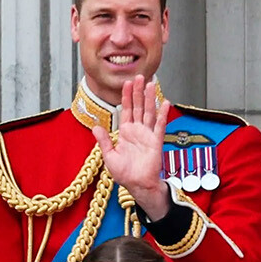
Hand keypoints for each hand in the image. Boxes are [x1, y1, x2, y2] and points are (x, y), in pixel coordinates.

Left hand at [92, 75, 170, 214]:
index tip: (127, 83)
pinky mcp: (156, 142)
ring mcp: (147, 135)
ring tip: (151, 84)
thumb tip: (95, 127)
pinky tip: (165, 103)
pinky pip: (159, 126)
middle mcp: (137, 131)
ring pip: (148, 112)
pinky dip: (162, 115)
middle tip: (140, 77)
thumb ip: (104, 141)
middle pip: (138, 107)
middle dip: (138, 92)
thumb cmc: (125, 174)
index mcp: (126, 133)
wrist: (137, 185)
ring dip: (150, 98)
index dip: (126, 97)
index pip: (126, 110)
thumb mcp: (109, 156)